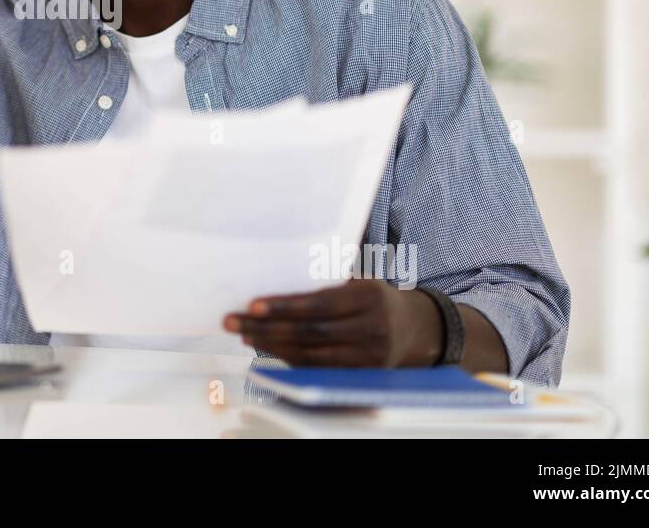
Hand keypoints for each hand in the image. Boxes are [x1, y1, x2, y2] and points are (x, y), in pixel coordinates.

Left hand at [223, 281, 442, 367]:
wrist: (416, 328)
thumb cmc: (374, 297)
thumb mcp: (360, 282)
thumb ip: (327, 281)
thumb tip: (276, 273)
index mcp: (368, 298)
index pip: (318, 304)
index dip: (284, 307)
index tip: (252, 305)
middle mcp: (370, 329)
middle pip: (308, 333)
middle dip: (266, 327)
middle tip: (233, 321)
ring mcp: (368, 356)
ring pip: (309, 355)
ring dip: (271, 345)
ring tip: (244, 334)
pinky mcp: (361, 375)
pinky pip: (317, 369)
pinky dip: (289, 359)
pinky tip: (267, 347)